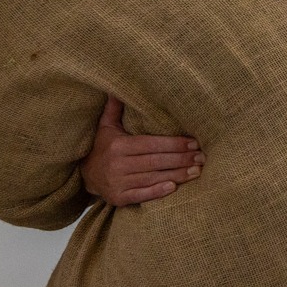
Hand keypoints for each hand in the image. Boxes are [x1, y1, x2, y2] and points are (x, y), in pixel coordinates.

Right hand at [81, 97, 203, 206]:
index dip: (174, 143)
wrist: (84, 176)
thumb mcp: (106, 127)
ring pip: (153, 178)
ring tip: (197, 171)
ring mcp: (118, 183)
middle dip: (181, 159)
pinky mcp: (119, 198)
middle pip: (156, 161)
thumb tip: (116, 88)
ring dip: (177, 175)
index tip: (194, 143)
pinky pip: (142, 195)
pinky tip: (174, 187)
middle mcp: (118, 164)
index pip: (151, 144)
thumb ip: (115, 109)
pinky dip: (158, 192)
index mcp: (118, 146)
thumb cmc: (102, 148)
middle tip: (202, 157)